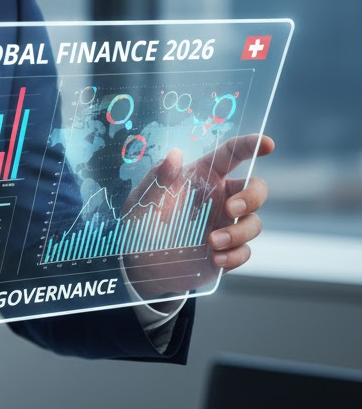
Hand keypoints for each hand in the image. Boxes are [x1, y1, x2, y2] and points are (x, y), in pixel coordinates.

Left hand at [120, 134, 272, 301]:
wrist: (140, 264)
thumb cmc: (140, 222)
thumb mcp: (143, 199)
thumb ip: (158, 178)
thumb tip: (175, 154)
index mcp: (202, 176)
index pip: (231, 154)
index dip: (250, 145)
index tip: (267, 144)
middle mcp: (219, 197)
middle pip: (256, 188)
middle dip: (253, 197)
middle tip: (232, 209)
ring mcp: (225, 224)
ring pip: (254, 223)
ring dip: (238, 233)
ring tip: (212, 242)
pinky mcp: (227, 250)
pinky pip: (246, 251)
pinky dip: (235, 256)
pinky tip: (216, 259)